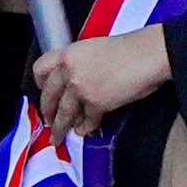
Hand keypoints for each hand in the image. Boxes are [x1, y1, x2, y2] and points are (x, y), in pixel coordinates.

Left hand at [32, 23, 174, 132]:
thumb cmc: (129, 50)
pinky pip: (86, 120)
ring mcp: (81, 88)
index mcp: (69, 53)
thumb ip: (80, 64)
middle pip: (49, 96)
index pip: (41, 68)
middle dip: (47, 112)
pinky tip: (84, 130)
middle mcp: (70, 71)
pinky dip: (86, 127)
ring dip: (59, 129)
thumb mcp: (95, 49)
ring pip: (63, 114)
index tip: (42, 91)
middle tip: (47, 121)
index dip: (40, 83)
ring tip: (57, 137)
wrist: (147, 55)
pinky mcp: (96, 103)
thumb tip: (76, 82)